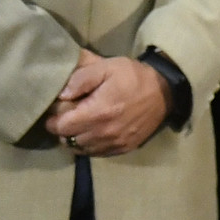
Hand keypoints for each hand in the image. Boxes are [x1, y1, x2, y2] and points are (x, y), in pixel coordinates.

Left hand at [46, 54, 168, 155]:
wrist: (165, 91)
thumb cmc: (133, 77)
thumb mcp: (107, 67)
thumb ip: (81, 78)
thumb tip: (61, 94)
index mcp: (98, 112)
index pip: (61, 126)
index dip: (53, 119)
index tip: (56, 111)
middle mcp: (104, 133)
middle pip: (67, 140)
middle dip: (62, 129)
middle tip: (66, 116)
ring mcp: (114, 143)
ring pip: (80, 149)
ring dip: (74, 139)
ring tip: (78, 125)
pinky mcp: (123, 148)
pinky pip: (96, 153)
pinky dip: (89, 145)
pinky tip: (93, 132)